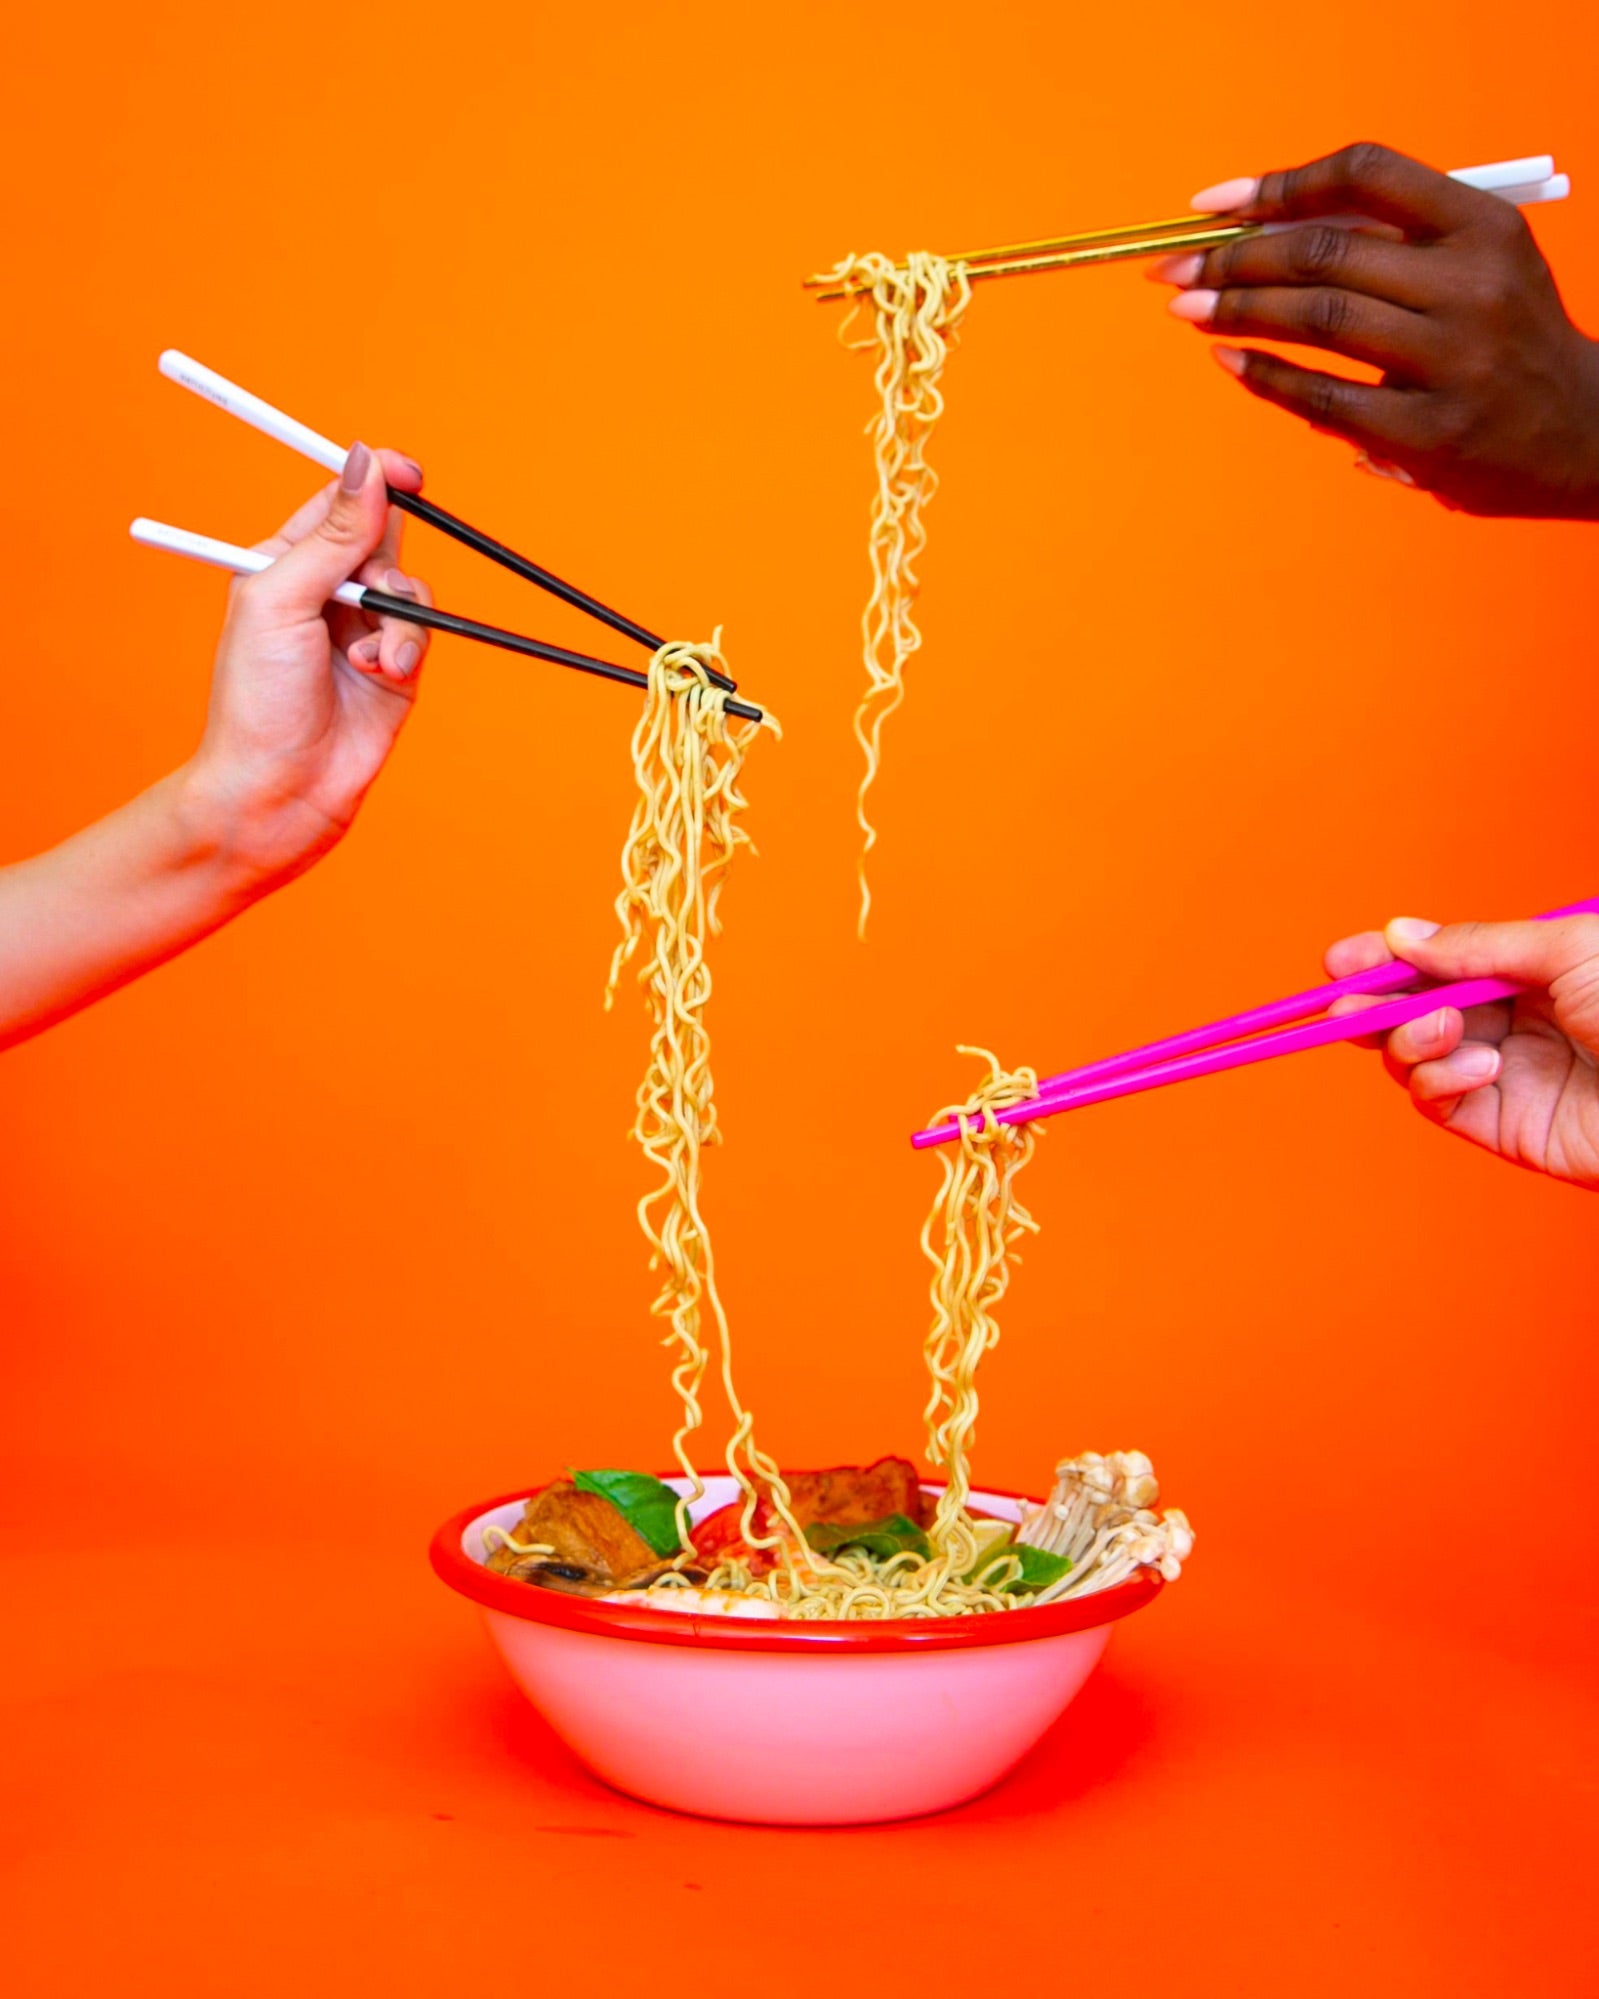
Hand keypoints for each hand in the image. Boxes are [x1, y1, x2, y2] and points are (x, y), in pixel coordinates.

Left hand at [185, 441, 434, 887]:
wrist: (279, 789)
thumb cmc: (258, 700)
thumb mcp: (283, 600)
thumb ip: (332, 534)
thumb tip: (364, 464)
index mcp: (285, 563)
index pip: (335, 500)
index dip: (371, 478)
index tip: (404, 471)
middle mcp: (327, 592)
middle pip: (383, 537)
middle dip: (391, 554)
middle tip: (385, 576)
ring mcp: (364, 630)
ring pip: (410, 587)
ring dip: (399, 615)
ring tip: (374, 655)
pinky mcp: (397, 670)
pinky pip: (422, 634)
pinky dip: (407, 649)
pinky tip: (380, 675)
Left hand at [1154, 142, 1598, 517]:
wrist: (1585, 432)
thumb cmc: (1505, 339)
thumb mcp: (1477, 264)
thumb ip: (1391, 243)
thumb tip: (1263, 231)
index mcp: (1483, 226)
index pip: (1366, 175)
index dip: (1279, 184)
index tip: (1213, 205)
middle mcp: (1472, 285)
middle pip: (1325, 250)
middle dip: (1235, 257)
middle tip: (1178, 270)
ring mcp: (1452, 362)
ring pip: (1318, 318)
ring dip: (1238, 309)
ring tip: (1189, 307)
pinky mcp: (1428, 434)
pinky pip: (1324, 398)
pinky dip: (1266, 375)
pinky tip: (1229, 360)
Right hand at [1326, 913, 1598, 1188]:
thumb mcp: (1568, 950)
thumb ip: (1478, 944)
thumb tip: (1401, 934)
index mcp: (1531, 969)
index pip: (1440, 959)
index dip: (1386, 959)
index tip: (1341, 960)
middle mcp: (1512, 1019)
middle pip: (1412, 1009)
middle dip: (1373, 1005)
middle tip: (1349, 1007)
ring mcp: (1505, 1073)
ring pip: (1413, 1056)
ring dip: (1409, 1039)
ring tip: (1446, 1029)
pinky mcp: (1502, 1125)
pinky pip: (1436, 1101)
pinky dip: (1439, 1081)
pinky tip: (1481, 1067)